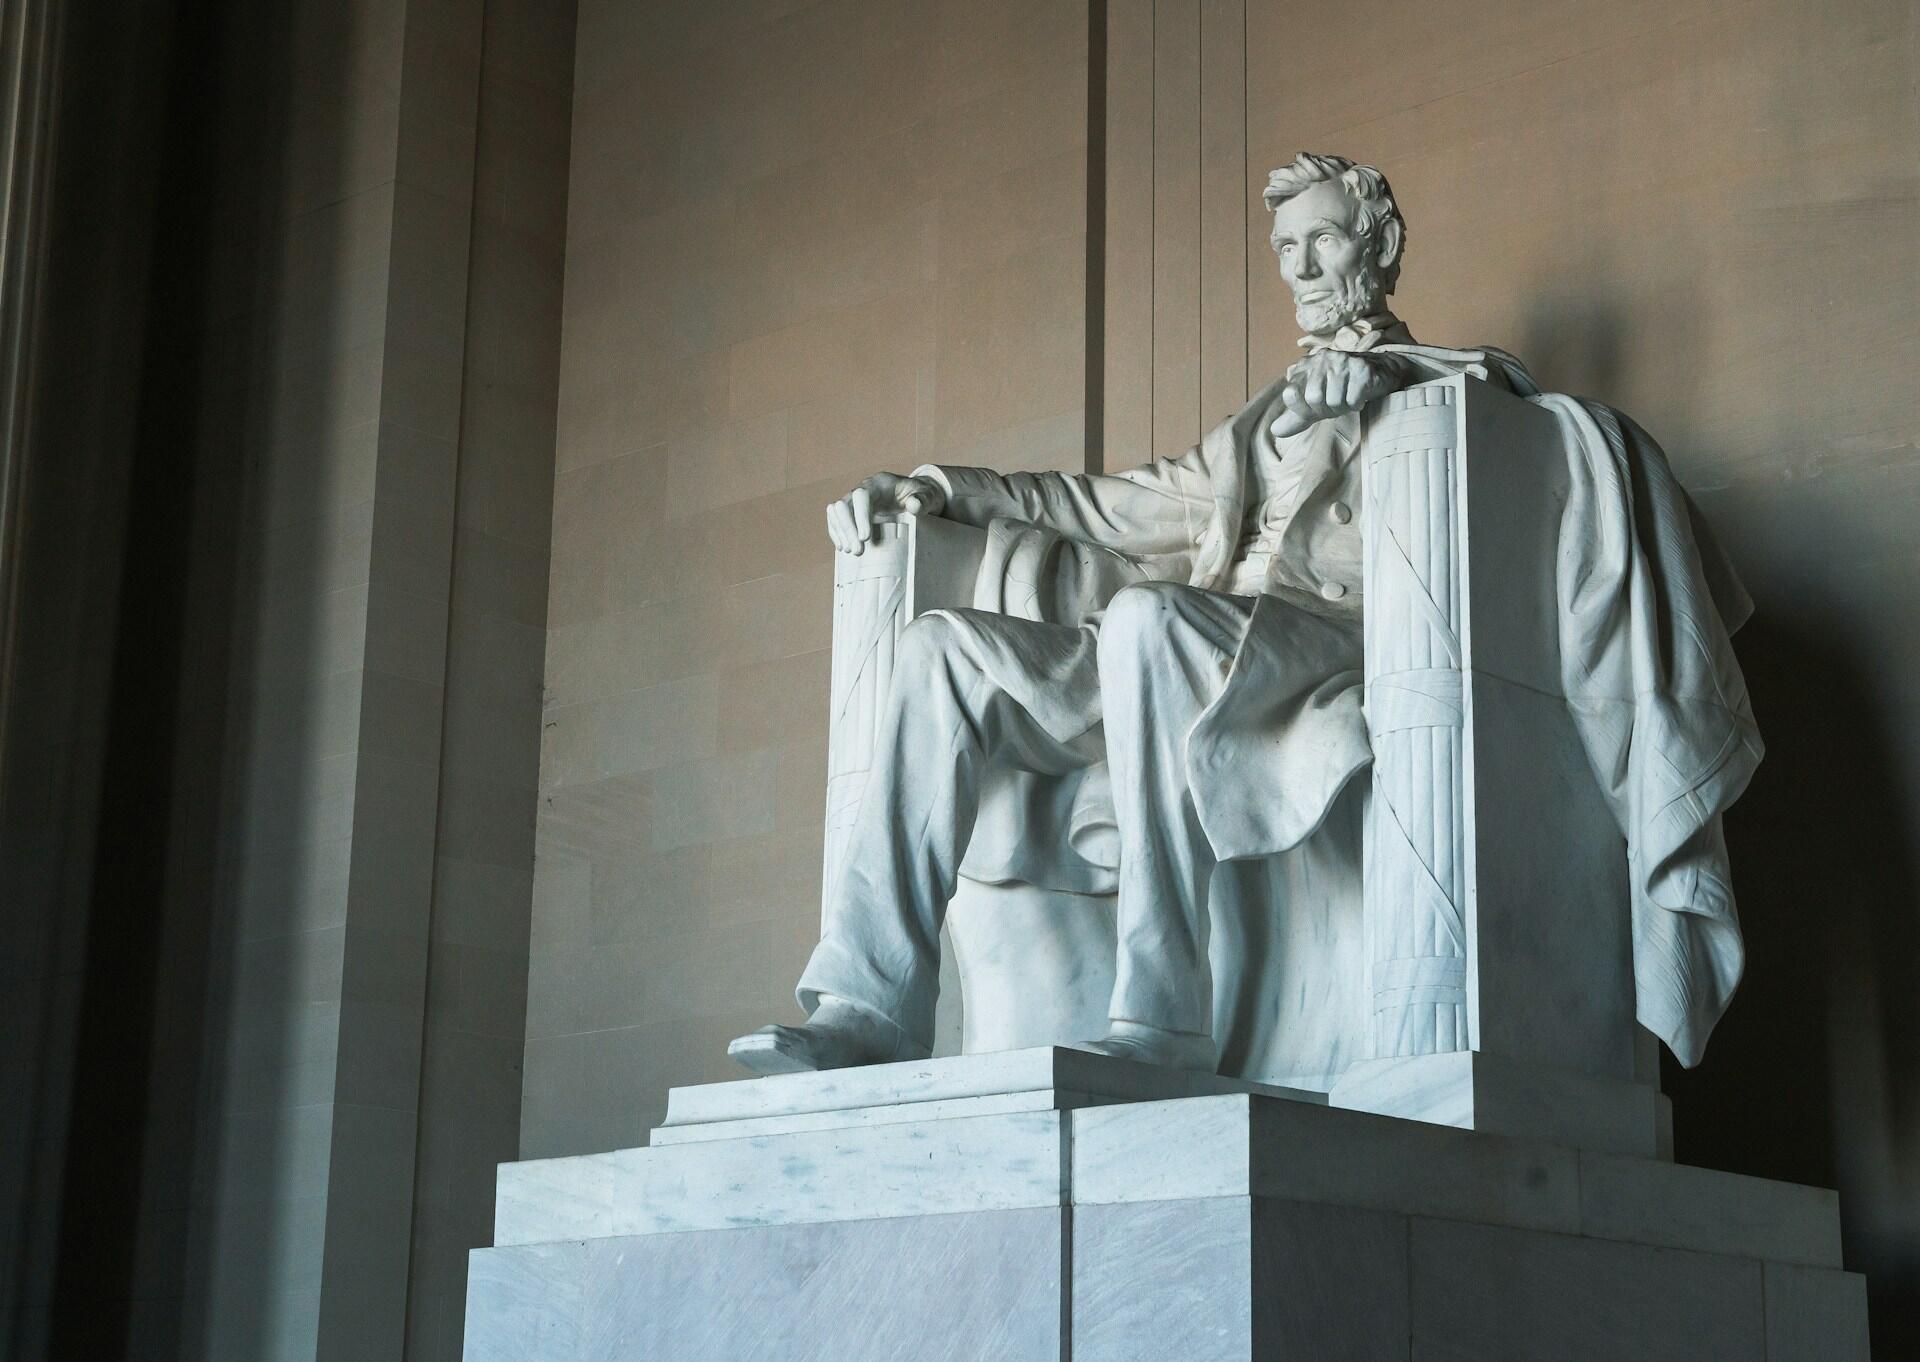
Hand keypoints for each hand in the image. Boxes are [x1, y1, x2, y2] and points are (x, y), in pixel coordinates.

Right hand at [825, 472, 945, 554]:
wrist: (918, 497)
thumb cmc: (923, 496)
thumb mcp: (929, 496)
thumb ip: (923, 500)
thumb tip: (913, 506)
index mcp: (880, 483)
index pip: (861, 495)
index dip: (860, 516)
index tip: (865, 538)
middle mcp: (863, 489)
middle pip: (843, 504)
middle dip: (847, 528)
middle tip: (858, 551)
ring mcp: (855, 500)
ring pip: (836, 512)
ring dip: (840, 532)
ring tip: (851, 551)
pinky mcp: (852, 512)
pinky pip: (836, 520)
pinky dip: (837, 534)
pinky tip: (844, 547)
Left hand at [1270, 350, 1402, 437]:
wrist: (1377, 373)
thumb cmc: (1341, 389)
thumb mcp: (1316, 405)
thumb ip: (1296, 417)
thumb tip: (1274, 431)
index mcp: (1305, 367)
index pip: (1290, 394)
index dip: (1302, 410)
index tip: (1315, 409)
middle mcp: (1321, 359)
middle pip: (1314, 399)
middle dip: (1327, 410)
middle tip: (1337, 404)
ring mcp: (1342, 361)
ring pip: (1335, 401)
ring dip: (1344, 407)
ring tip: (1349, 397)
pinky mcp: (1362, 369)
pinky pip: (1352, 400)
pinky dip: (1357, 404)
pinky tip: (1360, 395)